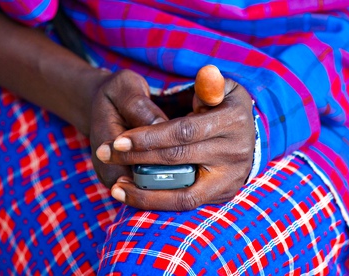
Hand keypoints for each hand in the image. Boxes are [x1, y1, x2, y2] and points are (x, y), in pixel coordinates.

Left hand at [96, 78, 254, 210]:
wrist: (243, 134)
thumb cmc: (222, 105)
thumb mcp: (222, 86)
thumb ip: (209, 84)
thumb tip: (206, 74)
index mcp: (234, 121)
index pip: (183, 132)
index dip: (148, 137)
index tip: (118, 140)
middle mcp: (236, 154)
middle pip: (177, 160)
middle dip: (137, 159)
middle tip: (105, 154)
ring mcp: (231, 179)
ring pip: (184, 194)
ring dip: (146, 193)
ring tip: (115, 188)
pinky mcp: (222, 194)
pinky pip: (186, 203)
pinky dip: (158, 202)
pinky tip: (133, 195)